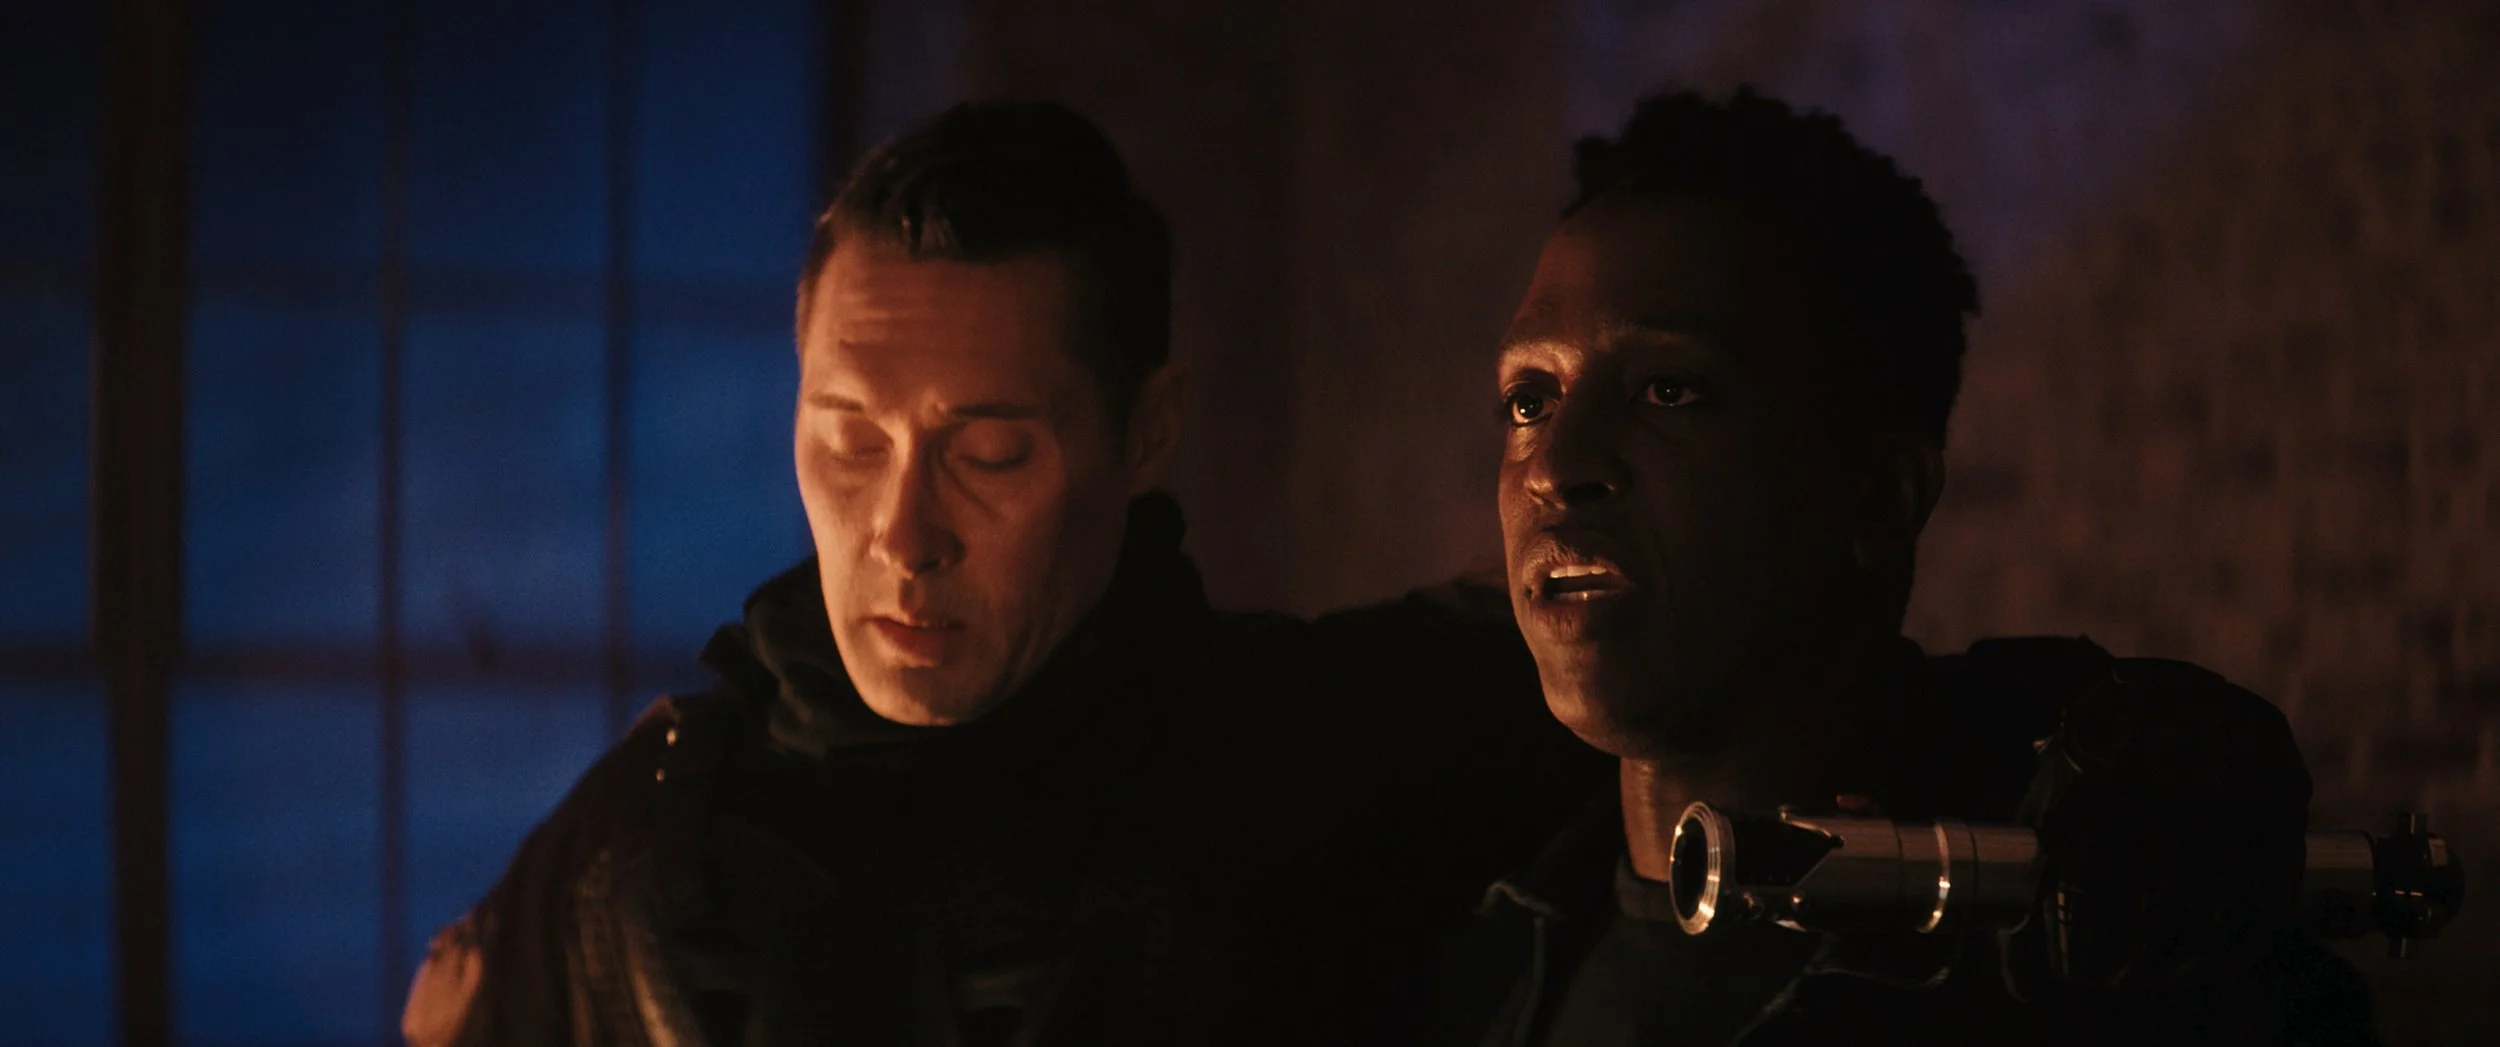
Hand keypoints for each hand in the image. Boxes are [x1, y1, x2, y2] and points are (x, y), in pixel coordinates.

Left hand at [2002, 659, 2310, 1001]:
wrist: (2160, 693)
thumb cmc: (2092, 767)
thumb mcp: (2049, 810)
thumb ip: (2032, 892)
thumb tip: (2025, 989)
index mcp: (2096, 786)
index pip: (2086, 895)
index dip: (2084, 949)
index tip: (2082, 976)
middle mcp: (2164, 785)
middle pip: (2155, 909)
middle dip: (2139, 962)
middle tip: (2128, 981)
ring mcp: (2228, 788)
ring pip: (2218, 905)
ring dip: (2196, 958)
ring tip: (2174, 975)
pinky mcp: (2278, 794)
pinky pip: (2270, 886)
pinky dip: (2249, 934)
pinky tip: (2226, 957)